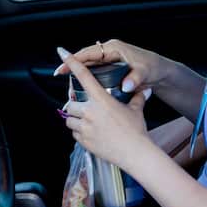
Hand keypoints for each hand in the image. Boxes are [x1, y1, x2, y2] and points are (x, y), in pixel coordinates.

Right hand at [53, 38, 166, 95]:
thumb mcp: (145, 72)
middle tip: (61, 79)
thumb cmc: (153, 68)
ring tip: (70, 90)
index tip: (62, 66)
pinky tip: (81, 92)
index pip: (89, 53)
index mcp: (114, 48)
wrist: (161, 73)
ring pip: (89, 68)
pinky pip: (95, 74)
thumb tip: (127, 85)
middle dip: (72, 69)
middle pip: (85, 60)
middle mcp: (109, 53)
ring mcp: (109, 61)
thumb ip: (136, 78)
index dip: (74, 59)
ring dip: (78, 77)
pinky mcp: (111, 70)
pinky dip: (87, 82)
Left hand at [57, 47, 156, 170]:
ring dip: (75, 119)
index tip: (62, 53)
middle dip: (75, 105)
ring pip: (69, 119)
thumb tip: (143, 90)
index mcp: (101, 100)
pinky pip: (74, 133)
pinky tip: (90, 132)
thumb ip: (136, 98)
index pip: (83, 76)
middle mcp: (90, 112)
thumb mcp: (136, 110)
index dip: (72, 62)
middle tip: (83, 106)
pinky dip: (78, 131)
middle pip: (71, 103)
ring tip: (86, 121)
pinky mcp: (83, 141)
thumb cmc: (136, 131)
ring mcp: (85, 127)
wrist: (135, 153)